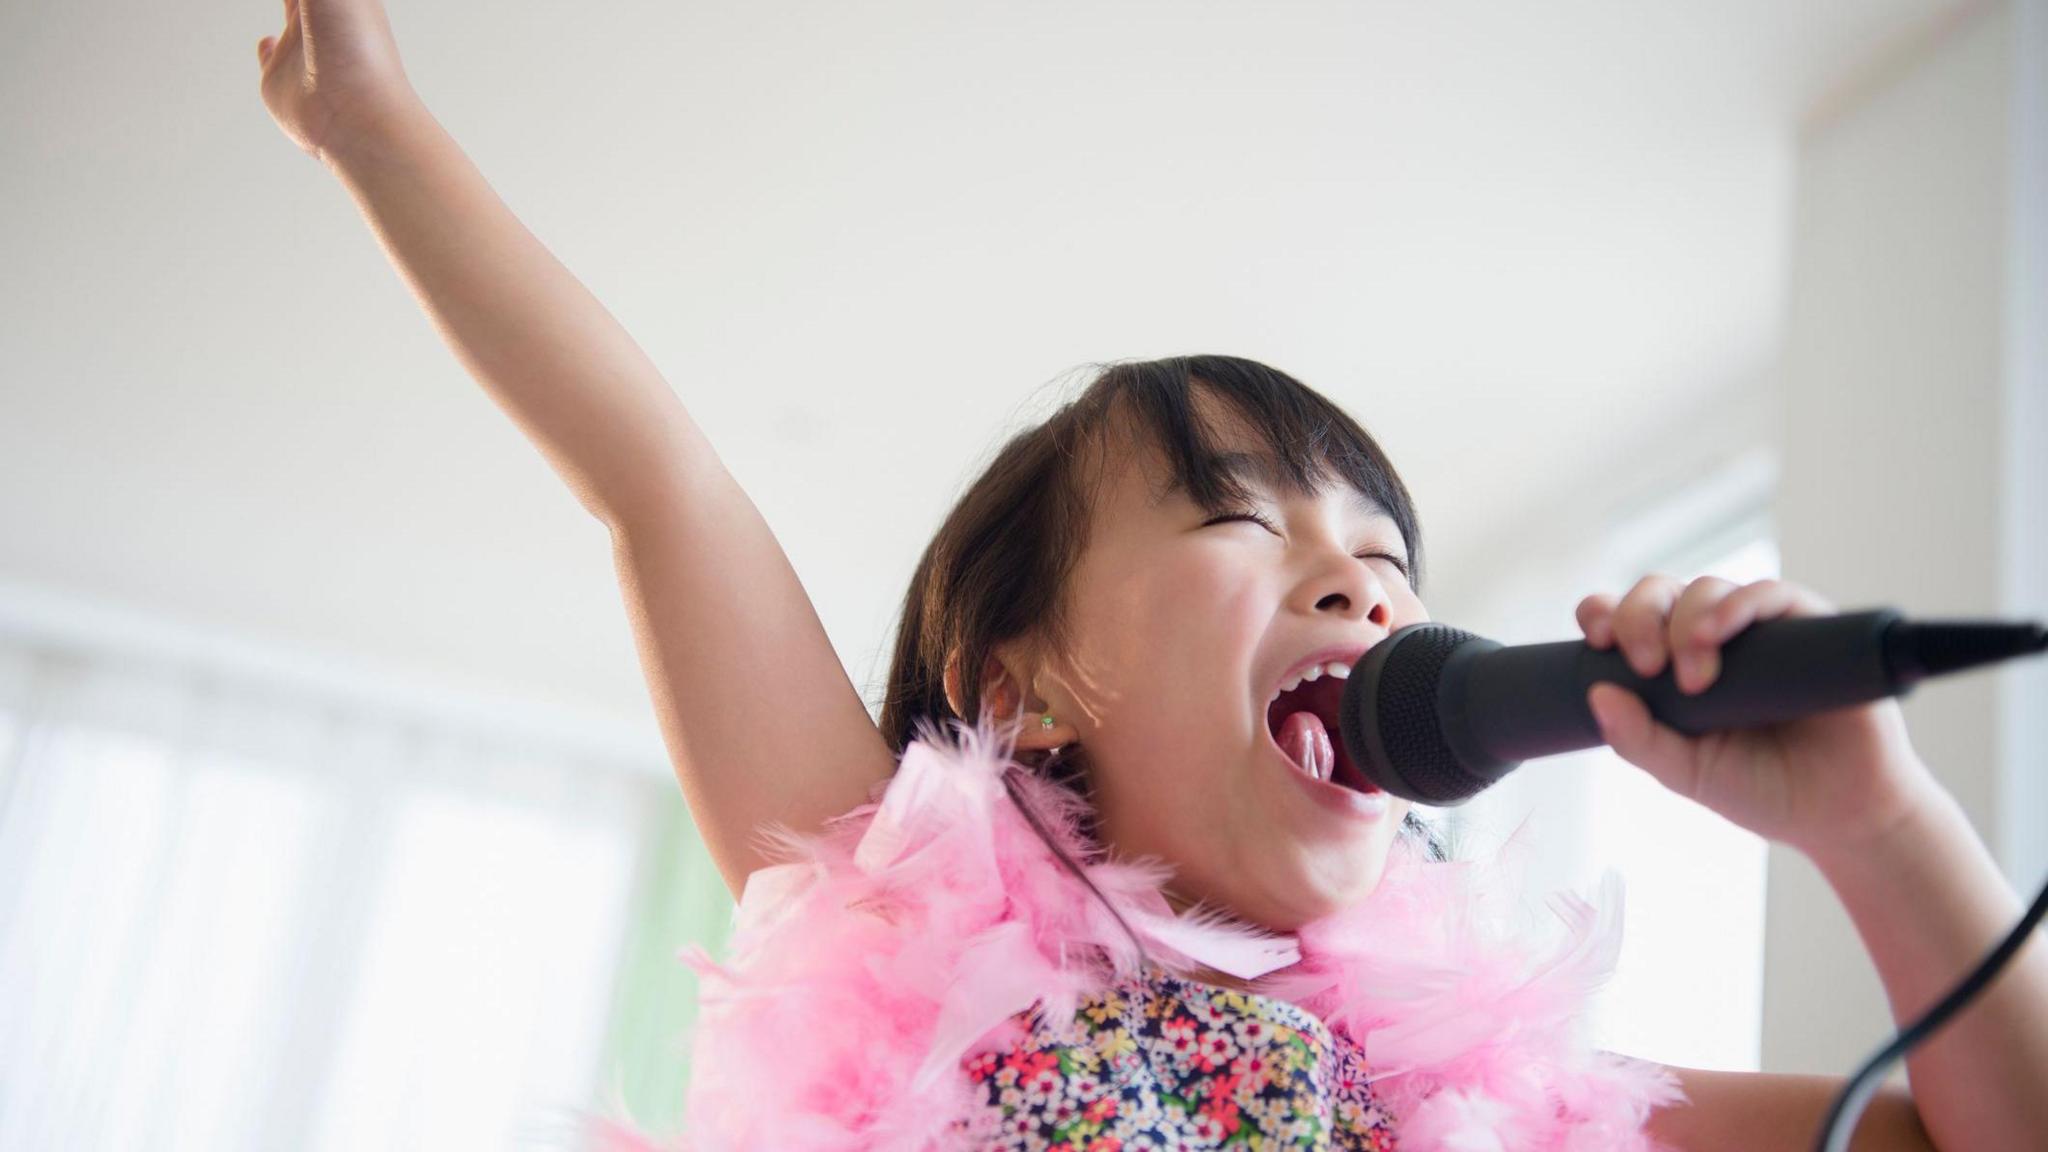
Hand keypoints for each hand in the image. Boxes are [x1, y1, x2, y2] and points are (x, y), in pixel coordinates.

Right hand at [256, 0, 419, 163]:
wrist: (355, 114)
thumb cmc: (357, 50)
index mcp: (342, 0)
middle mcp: (322, 24)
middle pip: (310, 1)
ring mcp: (300, 53)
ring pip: (292, 22)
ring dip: (289, 7)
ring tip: (291, 3)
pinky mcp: (279, 82)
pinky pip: (269, 59)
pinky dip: (265, 50)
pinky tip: (268, 43)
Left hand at [1575, 575, 1941, 858]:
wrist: (1841, 813)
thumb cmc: (1761, 788)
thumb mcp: (1687, 772)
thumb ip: (1639, 740)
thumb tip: (1596, 695)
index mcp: (1671, 665)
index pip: (1624, 619)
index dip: (1604, 614)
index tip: (1596, 641)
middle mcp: (1713, 639)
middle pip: (1660, 593)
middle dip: (1639, 616)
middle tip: (1647, 666)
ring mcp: (1760, 630)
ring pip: (1708, 588)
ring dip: (1688, 619)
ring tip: (1692, 675)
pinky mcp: (1809, 626)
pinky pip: (1771, 593)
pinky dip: (1739, 604)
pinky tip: (1719, 633)